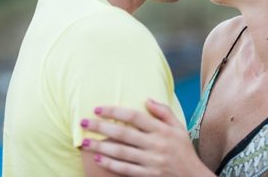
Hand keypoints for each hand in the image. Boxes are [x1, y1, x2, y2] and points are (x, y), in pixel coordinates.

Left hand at [80, 99, 211, 176]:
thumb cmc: (184, 151)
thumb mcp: (179, 129)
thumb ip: (164, 112)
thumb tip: (147, 99)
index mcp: (162, 130)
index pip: (134, 116)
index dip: (114, 111)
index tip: (97, 109)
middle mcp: (156, 144)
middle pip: (123, 133)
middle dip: (100, 127)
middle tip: (83, 122)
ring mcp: (152, 161)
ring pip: (121, 152)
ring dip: (100, 147)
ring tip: (84, 142)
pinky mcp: (149, 175)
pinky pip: (126, 169)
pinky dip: (111, 164)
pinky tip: (98, 159)